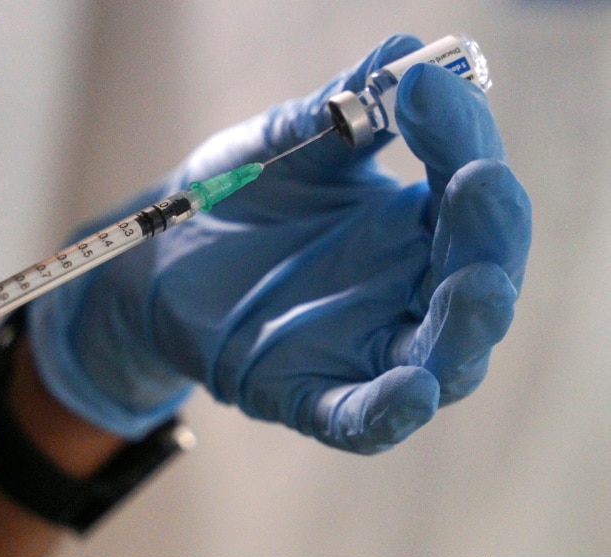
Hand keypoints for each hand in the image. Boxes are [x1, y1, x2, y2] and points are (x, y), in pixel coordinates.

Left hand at [28, 35, 530, 451]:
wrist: (161, 253)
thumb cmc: (238, 198)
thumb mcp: (287, 145)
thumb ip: (343, 108)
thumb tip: (409, 49)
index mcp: (411, 227)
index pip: (467, 192)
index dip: (461, 141)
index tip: (423, 88)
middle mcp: (405, 291)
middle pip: (476, 278)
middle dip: (486, 235)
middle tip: (478, 180)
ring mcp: (362, 349)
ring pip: (442, 359)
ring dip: (463, 330)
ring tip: (476, 287)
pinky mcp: (308, 393)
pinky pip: (360, 417)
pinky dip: (388, 411)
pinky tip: (411, 391)